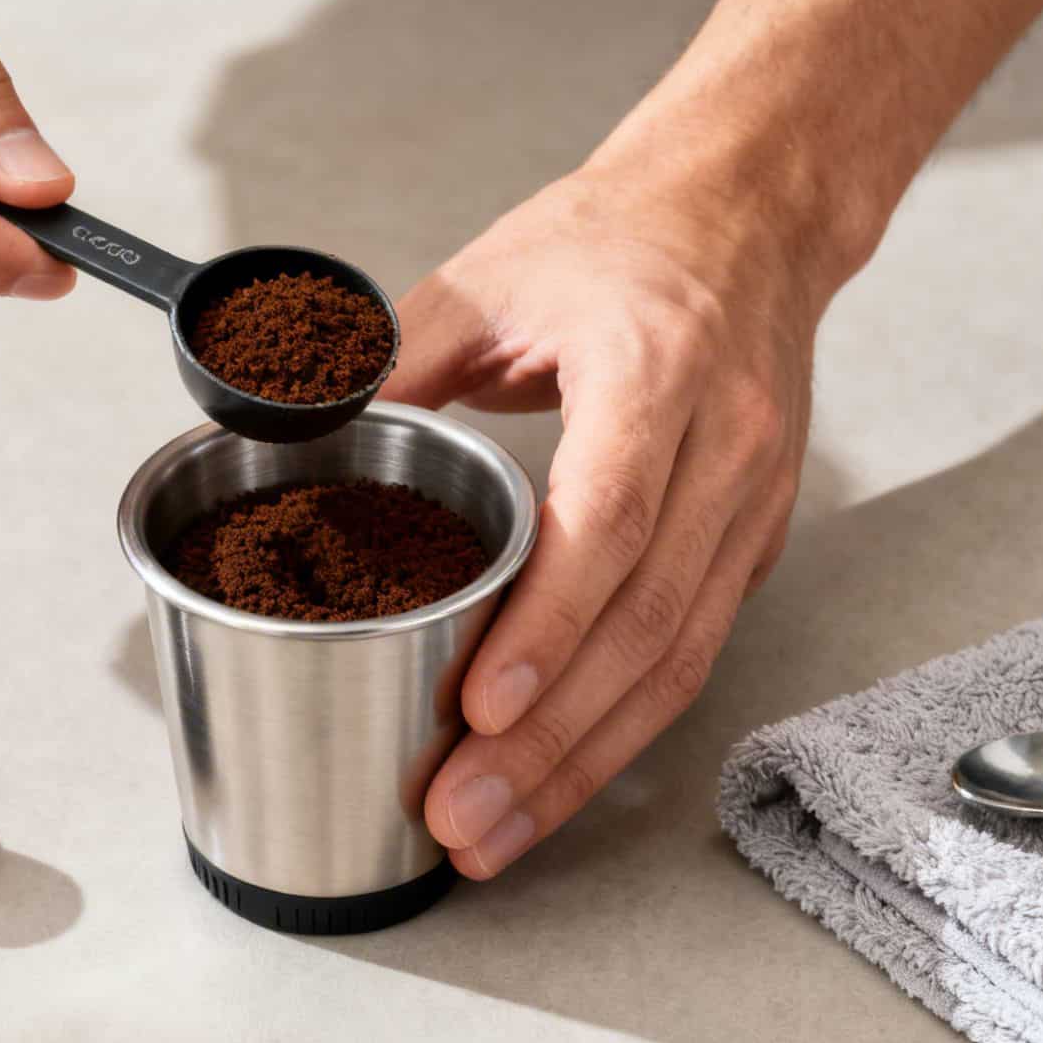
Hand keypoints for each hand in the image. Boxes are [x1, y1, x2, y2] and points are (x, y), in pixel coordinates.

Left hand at [386, 166, 822, 877]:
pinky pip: (694, 650)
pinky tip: (560, 775)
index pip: (610, 517)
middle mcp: (722, 443)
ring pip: (678, 659)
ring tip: (498, 830)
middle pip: (645, 621)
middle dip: (550, 737)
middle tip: (460, 813)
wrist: (749, 213)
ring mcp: (751, 500)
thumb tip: (290, 428)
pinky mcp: (753, 540)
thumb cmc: (622, 238)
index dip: (547, 624)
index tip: (480, 708)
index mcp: (654, 365)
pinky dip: (624, 725)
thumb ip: (389, 359)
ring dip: (586, 761)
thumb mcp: (491, 276)